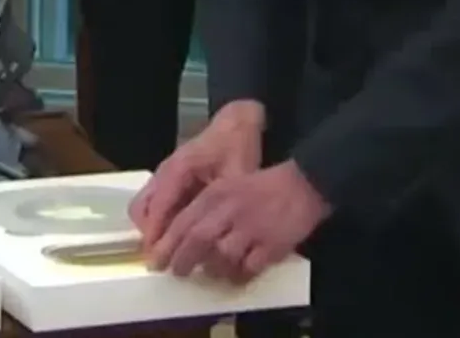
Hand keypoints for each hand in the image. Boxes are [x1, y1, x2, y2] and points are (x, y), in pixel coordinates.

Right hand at [131, 100, 264, 250]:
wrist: (236, 122)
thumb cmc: (236, 146)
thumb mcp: (238, 174)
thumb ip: (225, 204)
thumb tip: (219, 235)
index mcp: (179, 169)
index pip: (158, 207)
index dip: (155, 236)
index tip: (157, 260)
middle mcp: (165, 172)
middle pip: (141, 209)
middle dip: (149, 235)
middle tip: (164, 259)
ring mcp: (164, 175)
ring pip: (144, 207)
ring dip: (153, 229)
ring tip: (171, 251)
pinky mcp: (169, 179)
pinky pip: (154, 203)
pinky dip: (160, 221)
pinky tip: (179, 235)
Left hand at [148, 161, 329, 282]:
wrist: (303, 184)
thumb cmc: (262, 187)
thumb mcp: (228, 185)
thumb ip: (207, 208)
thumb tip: (182, 236)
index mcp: (218, 194)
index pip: (184, 222)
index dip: (167, 244)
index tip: (156, 260)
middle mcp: (230, 210)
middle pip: (197, 240)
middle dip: (182, 260)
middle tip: (177, 272)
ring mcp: (251, 228)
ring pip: (221, 257)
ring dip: (213, 269)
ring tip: (210, 272)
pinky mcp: (271, 245)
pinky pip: (248, 269)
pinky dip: (239, 275)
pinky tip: (238, 274)